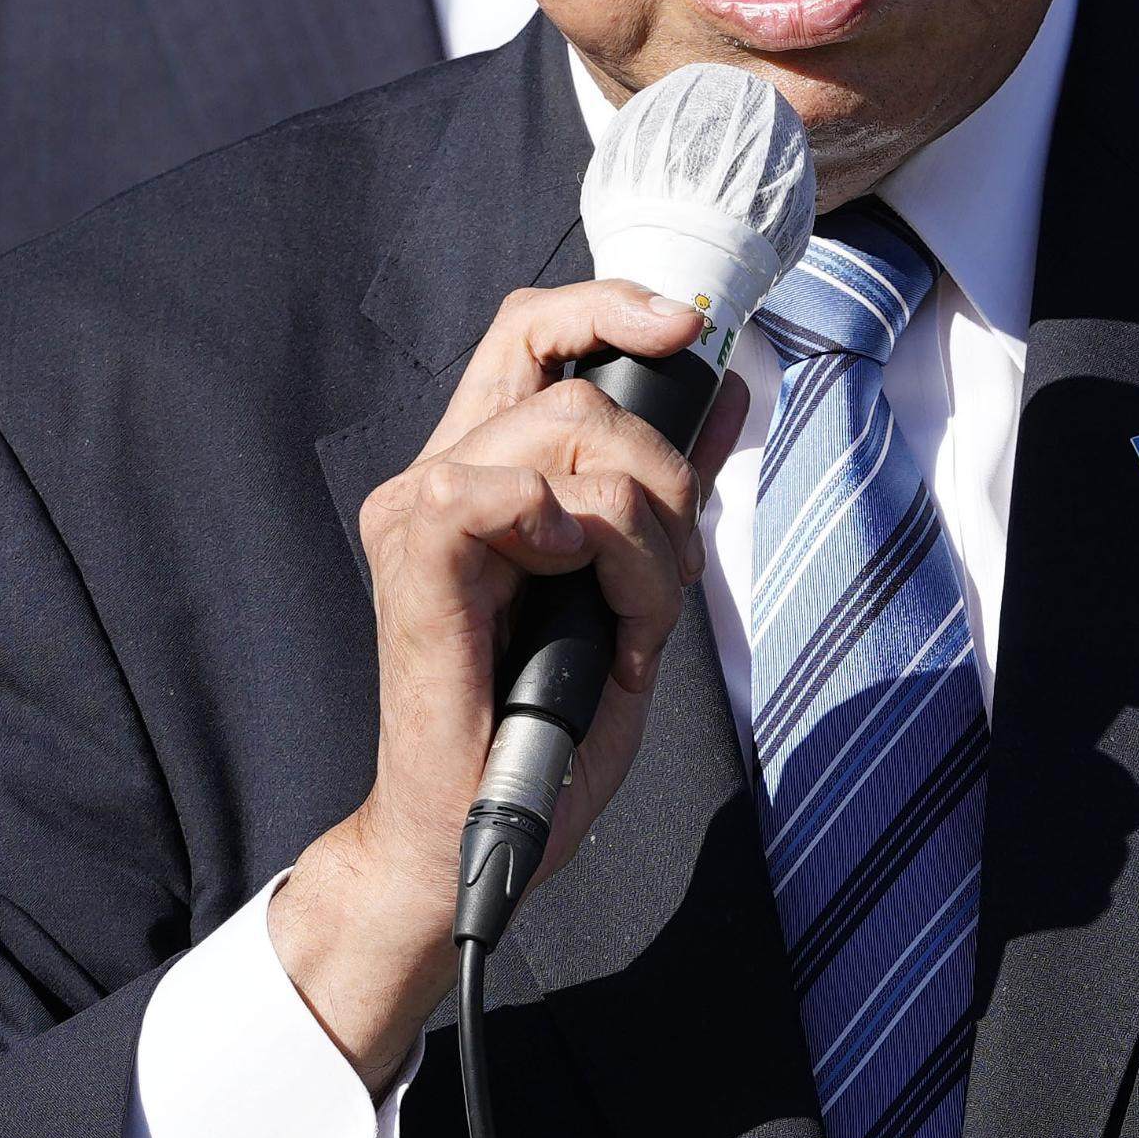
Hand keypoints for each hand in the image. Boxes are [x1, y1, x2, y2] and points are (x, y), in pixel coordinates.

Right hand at [270, 280, 746, 1084]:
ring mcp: (418, 509)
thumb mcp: (635, 586)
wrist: (479, 830)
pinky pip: (514, 491)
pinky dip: (587, 550)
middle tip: (668, 581)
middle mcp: (442, 472)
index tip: (684, 328)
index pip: (533, 331)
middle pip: (575, 384)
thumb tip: (724, 391)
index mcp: (488, 468)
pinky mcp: (414, 555)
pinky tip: (584, 616)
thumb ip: (667, 487)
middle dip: (662, 477)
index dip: (607, 307)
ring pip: (569, 434)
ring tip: (633, 622)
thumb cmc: (542, 725)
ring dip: (641, 537)